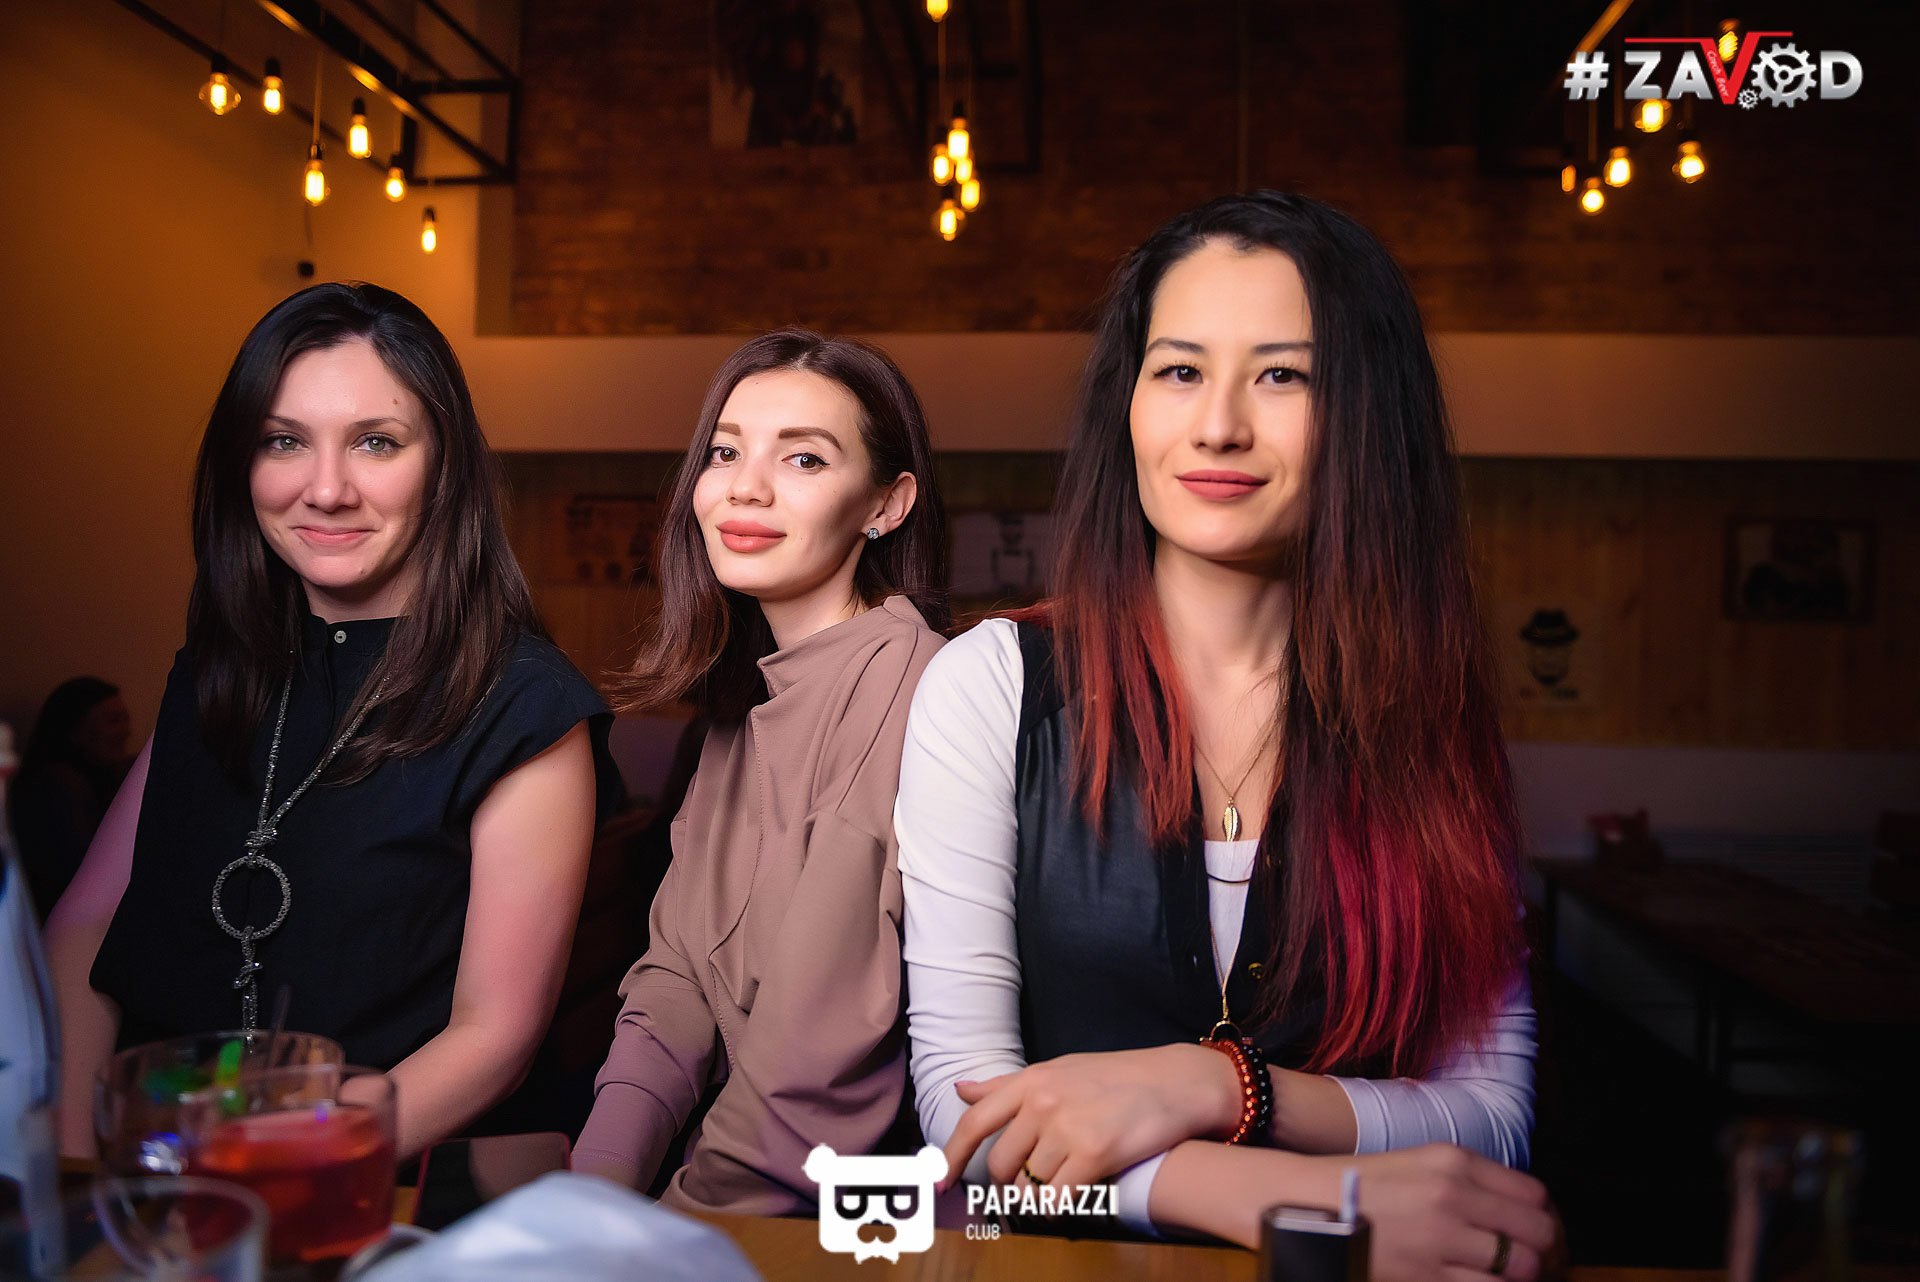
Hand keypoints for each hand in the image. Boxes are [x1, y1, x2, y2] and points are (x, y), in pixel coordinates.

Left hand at [938, 1044, 1239, 1190]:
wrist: (1174, 1083)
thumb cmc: (1116, 1077)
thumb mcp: (1058, 1070)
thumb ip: (1007, 1085)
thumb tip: (961, 1089)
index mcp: (1030, 1081)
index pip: (974, 1123)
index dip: (951, 1158)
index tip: (941, 1184)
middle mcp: (1043, 1103)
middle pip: (1001, 1165)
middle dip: (1011, 1183)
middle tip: (1033, 1183)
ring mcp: (1067, 1128)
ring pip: (1029, 1187)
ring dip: (1039, 1197)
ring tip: (1062, 1186)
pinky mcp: (1094, 1155)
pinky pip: (1056, 1200)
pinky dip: (1057, 1209)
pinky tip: (1071, 1201)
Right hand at [1344, 1145, 1557, 1281]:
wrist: (1308, 1205)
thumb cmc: (1363, 1186)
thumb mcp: (1420, 1163)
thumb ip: (1470, 1181)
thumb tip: (1517, 1214)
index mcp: (1454, 1161)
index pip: (1534, 1195)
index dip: (1541, 1219)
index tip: (1532, 1234)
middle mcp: (1454, 1195)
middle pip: (1538, 1233)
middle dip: (1541, 1252)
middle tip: (1529, 1263)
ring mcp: (1442, 1237)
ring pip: (1520, 1268)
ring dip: (1518, 1277)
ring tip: (1501, 1276)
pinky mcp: (1427, 1275)